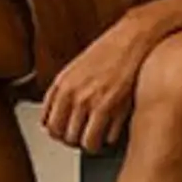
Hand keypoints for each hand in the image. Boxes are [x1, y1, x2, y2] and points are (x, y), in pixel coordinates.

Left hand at [38, 8, 162, 151]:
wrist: (132, 38)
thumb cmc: (107, 50)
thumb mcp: (75, 68)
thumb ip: (62, 91)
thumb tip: (53, 117)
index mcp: (62, 85)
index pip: (49, 124)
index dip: (58, 133)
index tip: (66, 133)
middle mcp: (74, 95)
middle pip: (64, 137)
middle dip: (74, 140)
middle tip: (83, 136)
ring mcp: (92, 103)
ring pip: (84, 143)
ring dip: (91, 143)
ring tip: (98, 136)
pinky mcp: (112, 108)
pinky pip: (103, 139)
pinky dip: (108, 139)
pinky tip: (111, 130)